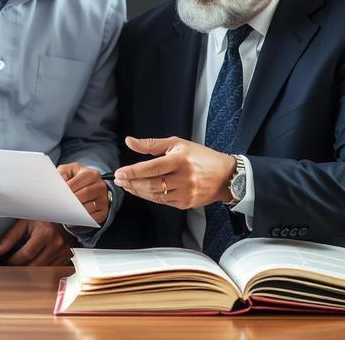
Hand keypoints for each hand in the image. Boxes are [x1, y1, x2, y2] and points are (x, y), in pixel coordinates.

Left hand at [0, 220, 74, 265]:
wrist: (63, 215)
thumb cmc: (43, 217)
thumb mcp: (25, 222)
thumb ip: (10, 237)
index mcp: (45, 233)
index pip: (26, 254)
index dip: (13, 260)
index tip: (6, 261)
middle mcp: (56, 244)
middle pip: (35, 266)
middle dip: (21, 269)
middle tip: (11, 268)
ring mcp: (64, 252)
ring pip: (43, 272)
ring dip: (31, 272)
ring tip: (22, 267)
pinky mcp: (67, 257)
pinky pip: (52, 271)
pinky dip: (42, 271)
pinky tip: (35, 266)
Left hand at [57, 162, 109, 224]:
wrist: (86, 188)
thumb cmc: (74, 179)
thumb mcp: (67, 172)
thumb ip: (62, 174)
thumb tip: (60, 183)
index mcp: (92, 174)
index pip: (79, 182)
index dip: (67, 188)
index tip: (58, 194)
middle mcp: (101, 186)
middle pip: (86, 193)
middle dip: (71, 200)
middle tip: (60, 204)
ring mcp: (104, 199)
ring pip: (90, 206)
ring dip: (76, 210)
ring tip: (65, 211)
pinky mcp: (103, 212)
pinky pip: (94, 218)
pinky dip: (82, 220)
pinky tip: (72, 219)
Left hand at [112, 136, 235, 209]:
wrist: (225, 176)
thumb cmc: (201, 157)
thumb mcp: (177, 144)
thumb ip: (151, 144)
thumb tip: (130, 142)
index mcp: (180, 160)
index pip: (151, 167)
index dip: (133, 171)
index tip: (120, 172)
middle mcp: (184, 177)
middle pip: (151, 184)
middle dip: (131, 183)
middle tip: (119, 179)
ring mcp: (185, 192)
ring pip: (155, 195)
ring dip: (137, 191)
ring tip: (127, 185)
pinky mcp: (186, 203)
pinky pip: (163, 202)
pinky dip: (149, 197)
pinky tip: (141, 191)